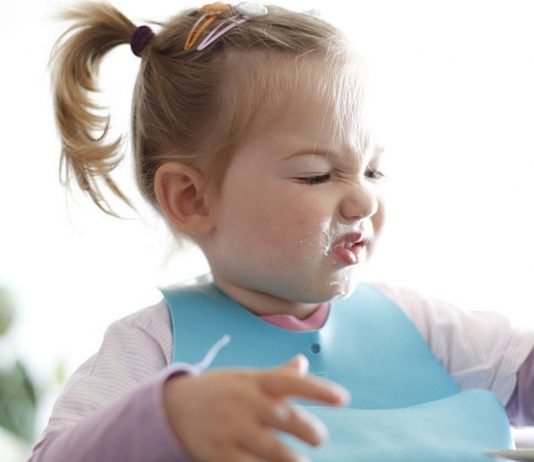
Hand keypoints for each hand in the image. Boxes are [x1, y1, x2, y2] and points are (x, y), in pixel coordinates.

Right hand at [163, 355, 348, 461]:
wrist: (174, 406)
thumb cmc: (221, 390)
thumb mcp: (246, 377)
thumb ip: (277, 375)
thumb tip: (303, 364)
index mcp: (254, 381)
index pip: (291, 382)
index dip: (318, 390)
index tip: (343, 399)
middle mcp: (244, 403)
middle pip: (285, 417)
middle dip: (309, 430)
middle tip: (318, 437)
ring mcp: (231, 430)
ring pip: (272, 450)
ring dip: (293, 460)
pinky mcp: (218, 454)